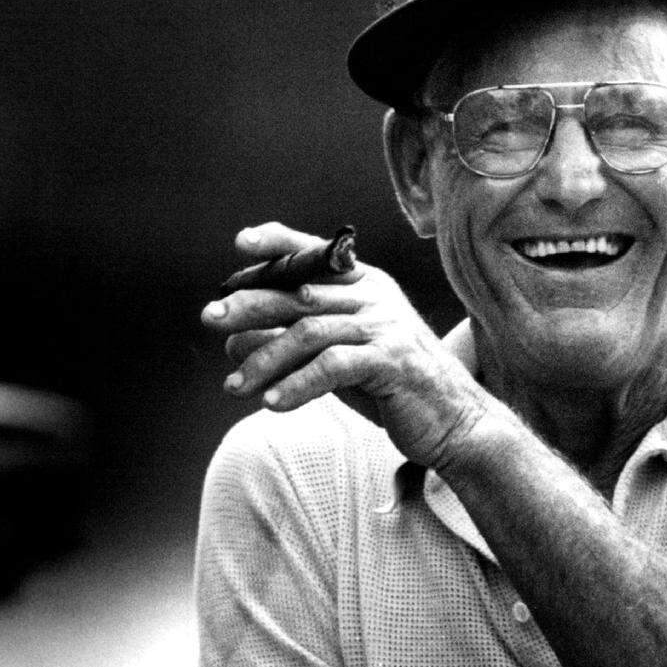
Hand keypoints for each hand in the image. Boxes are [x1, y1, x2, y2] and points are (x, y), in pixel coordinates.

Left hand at [202, 222, 490, 468]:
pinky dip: (297, 385)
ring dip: (265, 360)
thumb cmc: (394, 390)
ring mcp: (384, 327)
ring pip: (309, 332)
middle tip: (210, 318)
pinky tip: (272, 404)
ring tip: (234, 387)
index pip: (316, 254)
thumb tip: (234, 340)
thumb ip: (298, 345)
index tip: (241, 244)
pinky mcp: (391, 361)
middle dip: (250, 304)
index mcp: (366, 286)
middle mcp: (375, 297)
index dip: (278, 243)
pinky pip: (332, 366)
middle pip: (300, 292)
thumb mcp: (342, 359)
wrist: (456, 422)